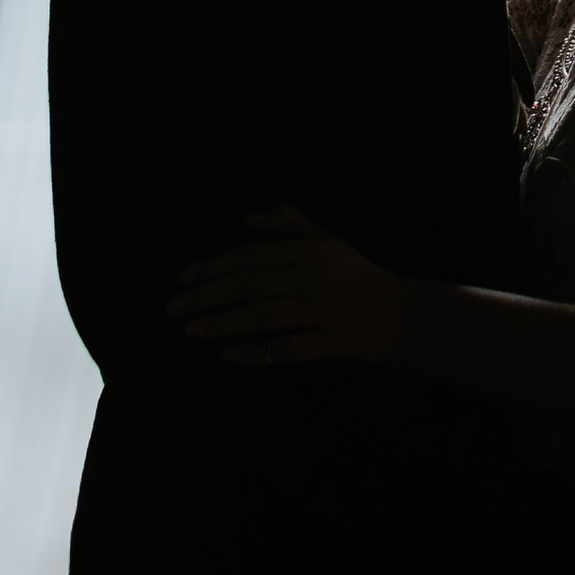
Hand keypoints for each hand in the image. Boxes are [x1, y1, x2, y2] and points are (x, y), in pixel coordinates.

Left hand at [167, 205, 405, 366]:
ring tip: (191, 330)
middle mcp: (314, 278)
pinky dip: (258, 353)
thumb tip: (246, 219)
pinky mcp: (331, 344)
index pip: (250, 257)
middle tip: (173, 308)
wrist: (401, 315)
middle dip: (207, 297)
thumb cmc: (356, 274)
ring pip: (264, 317)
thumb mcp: (327, 239)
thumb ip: (288, 222)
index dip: (213, 267)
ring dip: (224, 324)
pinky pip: (288, 350)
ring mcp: (323, 313)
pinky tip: (229, 355)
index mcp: (309, 251)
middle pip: (251, 286)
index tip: (182, 278)